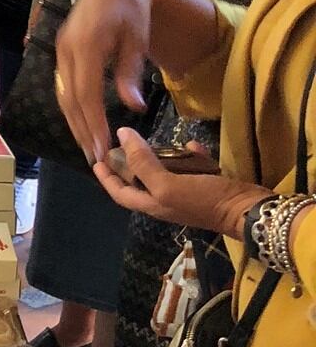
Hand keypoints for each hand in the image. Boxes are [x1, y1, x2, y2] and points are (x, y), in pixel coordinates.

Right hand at [55, 0, 154, 164]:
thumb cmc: (131, 9)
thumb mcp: (137, 39)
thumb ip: (131, 72)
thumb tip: (133, 107)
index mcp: (87, 44)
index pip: (86, 92)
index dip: (93, 122)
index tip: (103, 147)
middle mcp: (67, 49)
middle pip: (70, 98)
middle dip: (82, 130)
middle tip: (96, 158)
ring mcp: (61, 50)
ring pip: (63, 94)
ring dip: (74, 123)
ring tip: (88, 147)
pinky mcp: (61, 52)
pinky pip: (63, 86)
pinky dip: (72, 108)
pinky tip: (82, 123)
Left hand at [93, 128, 263, 238]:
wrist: (249, 210)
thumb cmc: (203, 200)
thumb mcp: (167, 184)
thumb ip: (142, 163)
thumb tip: (122, 136)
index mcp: (153, 205)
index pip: (121, 193)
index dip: (106, 179)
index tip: (96, 160)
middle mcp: (167, 201)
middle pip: (142, 183)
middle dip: (131, 165)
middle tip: (124, 144)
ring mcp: (189, 194)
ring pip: (167, 174)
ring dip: (161, 158)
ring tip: (154, 140)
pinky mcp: (208, 186)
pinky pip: (195, 169)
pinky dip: (191, 156)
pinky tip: (192, 144)